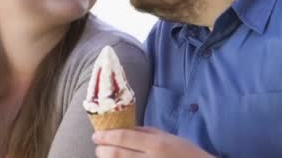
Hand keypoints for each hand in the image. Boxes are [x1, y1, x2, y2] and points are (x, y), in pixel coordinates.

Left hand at [93, 127, 213, 157]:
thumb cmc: (185, 153)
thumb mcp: (167, 137)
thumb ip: (145, 132)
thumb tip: (124, 128)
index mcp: (156, 144)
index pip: (124, 138)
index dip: (106, 136)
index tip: (96, 135)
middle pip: (116, 154)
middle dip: (102, 150)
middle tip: (98, 147)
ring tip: (104, 155)